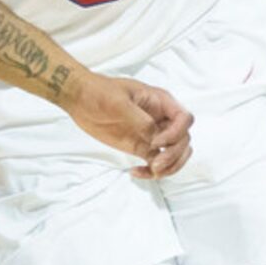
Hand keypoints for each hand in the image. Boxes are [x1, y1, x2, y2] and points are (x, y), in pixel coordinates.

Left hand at [67, 75, 193, 177]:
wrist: (81, 100)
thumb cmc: (100, 92)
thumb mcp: (119, 102)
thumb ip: (140, 120)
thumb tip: (155, 138)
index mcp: (160, 102)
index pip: (184, 119)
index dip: (176, 133)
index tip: (156, 141)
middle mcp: (161, 118)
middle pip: (183, 139)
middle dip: (174, 154)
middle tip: (156, 163)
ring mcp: (152, 134)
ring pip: (175, 153)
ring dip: (169, 166)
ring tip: (153, 171)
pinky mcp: (141, 146)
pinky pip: (156, 162)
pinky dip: (151, 171)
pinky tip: (136, 172)